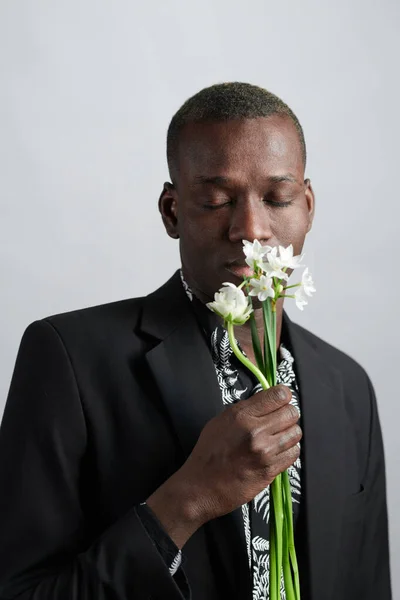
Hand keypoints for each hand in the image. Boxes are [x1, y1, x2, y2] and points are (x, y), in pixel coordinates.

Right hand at [180, 383, 300, 521]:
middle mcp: (254, 431)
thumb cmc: (208, 454)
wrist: (201, 486)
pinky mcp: (270, 470)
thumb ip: (245, 410)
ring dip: (289, 434)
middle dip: (287, 415)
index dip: (283, 396)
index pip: (279, 395)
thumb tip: (266, 402)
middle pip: (292, 413)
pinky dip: (288, 451)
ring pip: (296, 433)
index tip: (281, 400)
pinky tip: (276, 452)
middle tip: (279, 421)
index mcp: (241, 415)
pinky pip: (294, 454)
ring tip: (277, 438)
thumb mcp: (220, 421)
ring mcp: (264, 451)